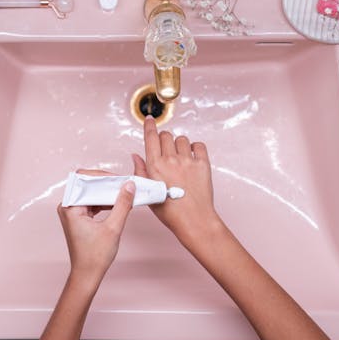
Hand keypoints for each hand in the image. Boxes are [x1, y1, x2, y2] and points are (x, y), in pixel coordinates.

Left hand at [57, 170, 134, 283]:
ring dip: (107, 193)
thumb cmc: (95, 256)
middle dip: (106, 184)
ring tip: (124, 193)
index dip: (102, 177)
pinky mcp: (79, 217)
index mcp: (70, 207)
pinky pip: (92, 202)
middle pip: (87, 185)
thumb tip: (129, 186)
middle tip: (123, 184)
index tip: (119, 180)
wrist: (87, 275)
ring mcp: (72, 212)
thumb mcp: (113, 228)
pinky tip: (119, 203)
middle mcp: (68, 207)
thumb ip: (122, 204)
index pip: (84, 179)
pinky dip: (105, 202)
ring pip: (91, 193)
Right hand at [132, 116, 222, 245]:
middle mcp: (171, 160)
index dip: (150, 126)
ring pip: (182, 139)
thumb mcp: (148, 192)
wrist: (193, 220)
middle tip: (165, 148)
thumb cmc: (171, 212)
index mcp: (155, 165)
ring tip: (179, 156)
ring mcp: (188, 161)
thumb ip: (140, 171)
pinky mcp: (203, 164)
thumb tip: (136, 156)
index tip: (150, 119)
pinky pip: (199, 146)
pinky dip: (195, 147)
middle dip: (164, 138)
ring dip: (179, 144)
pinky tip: (192, 155)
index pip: (151, 137)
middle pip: (166, 136)